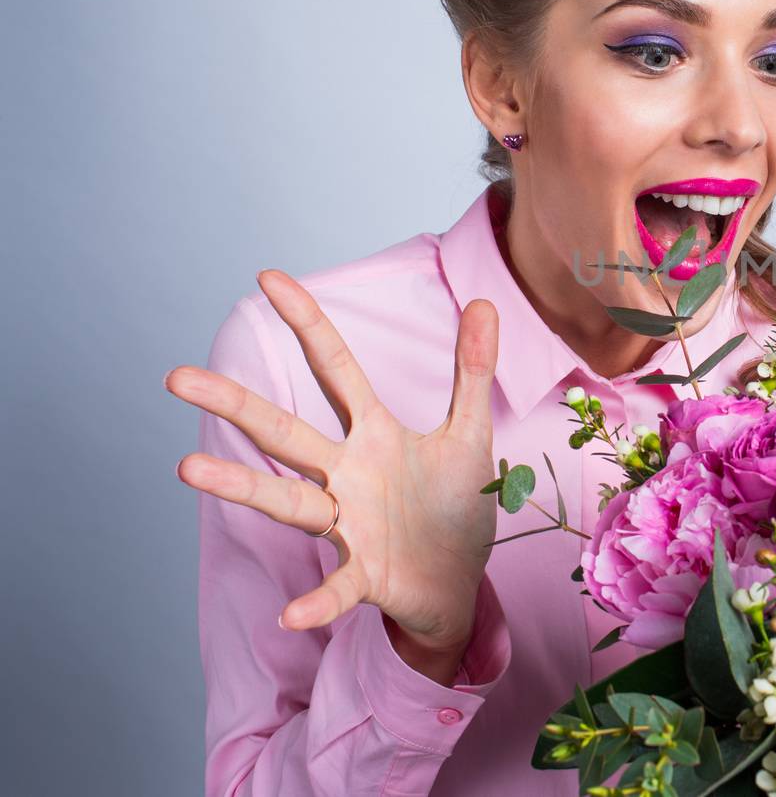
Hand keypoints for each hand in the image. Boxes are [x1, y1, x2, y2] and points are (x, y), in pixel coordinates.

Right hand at [169, 269, 500, 654]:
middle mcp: (347, 475)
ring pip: (288, 501)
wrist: (458, 584)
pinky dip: (316, 601)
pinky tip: (292, 613)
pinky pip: (337, 588)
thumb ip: (472, 371)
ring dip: (242, 487)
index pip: (336, 368)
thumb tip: (484, 298)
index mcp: (375, 434)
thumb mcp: (470, 433)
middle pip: (285, 433)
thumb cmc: (453, 506)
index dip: (308, 323)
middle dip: (234, 405)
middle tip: (176, 376)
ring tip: (188, 467)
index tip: (268, 277)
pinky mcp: (365, 573)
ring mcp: (349, 524)